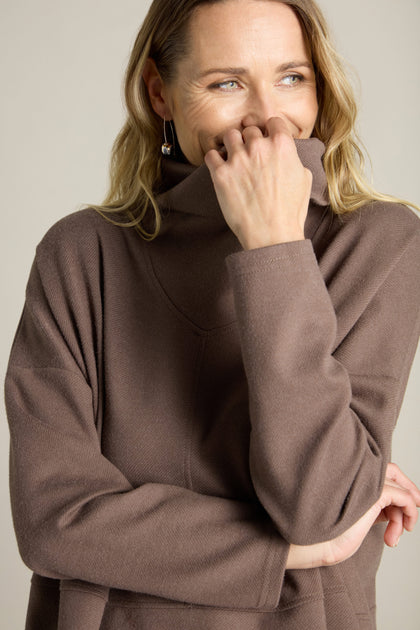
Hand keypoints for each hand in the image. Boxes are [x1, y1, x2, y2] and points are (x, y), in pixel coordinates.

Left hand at [204, 117, 311, 249]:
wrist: (272, 235)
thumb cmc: (290, 211)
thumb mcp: (304, 179)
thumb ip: (294, 158)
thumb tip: (288, 153)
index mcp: (282, 145)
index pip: (272, 121)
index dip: (269, 130)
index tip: (266, 139)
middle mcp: (259, 147)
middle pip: (249, 129)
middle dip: (250, 140)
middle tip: (250, 155)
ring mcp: (238, 159)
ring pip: (229, 136)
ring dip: (231, 145)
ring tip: (234, 159)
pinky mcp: (221, 174)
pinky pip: (211, 155)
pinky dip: (215, 160)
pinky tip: (221, 169)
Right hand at [286, 463, 419, 569]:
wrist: (310, 543)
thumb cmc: (323, 536)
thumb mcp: (353, 519)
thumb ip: (369, 508)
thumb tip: (393, 511)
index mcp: (348, 479)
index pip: (379, 471)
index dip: (396, 486)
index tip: (405, 508)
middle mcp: (356, 475)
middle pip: (391, 472)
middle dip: (408, 492)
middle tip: (413, 513)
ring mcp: (364, 483)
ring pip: (398, 489)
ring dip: (404, 514)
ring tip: (393, 538)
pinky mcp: (372, 494)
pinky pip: (402, 497)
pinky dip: (409, 511)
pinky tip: (400, 529)